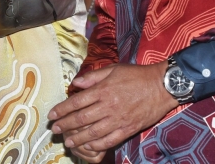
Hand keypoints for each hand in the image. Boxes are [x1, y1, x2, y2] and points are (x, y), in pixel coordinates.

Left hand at [48, 62, 175, 154]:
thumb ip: (92, 76)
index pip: (76, 102)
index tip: (52, 115)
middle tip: (54, 130)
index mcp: (102, 90)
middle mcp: (108, 106)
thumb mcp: (113, 69)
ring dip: (78, 138)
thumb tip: (75, 83)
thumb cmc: (136, 75)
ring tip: (68, 142)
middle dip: (65, 125)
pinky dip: (98, 145)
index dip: (61, 109)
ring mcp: (118, 119)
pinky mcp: (129, 129)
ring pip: (93, 132)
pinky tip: (88, 146)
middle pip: (81, 118)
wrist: (162, 86)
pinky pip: (110, 140)